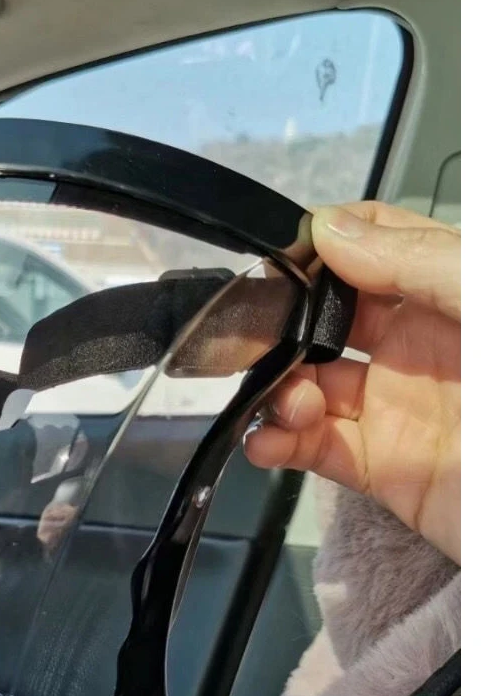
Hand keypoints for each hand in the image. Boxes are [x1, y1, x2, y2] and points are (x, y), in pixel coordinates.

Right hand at [244, 202, 459, 563]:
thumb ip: (417, 261)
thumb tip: (330, 228)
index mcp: (447, 294)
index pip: (371, 247)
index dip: (322, 246)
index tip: (284, 260)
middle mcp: (417, 346)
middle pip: (322, 319)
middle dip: (279, 324)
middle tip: (249, 337)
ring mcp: (395, 407)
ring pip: (308, 384)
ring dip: (280, 390)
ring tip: (293, 404)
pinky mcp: (381, 467)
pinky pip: (311, 448)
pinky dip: (277, 443)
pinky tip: (269, 441)